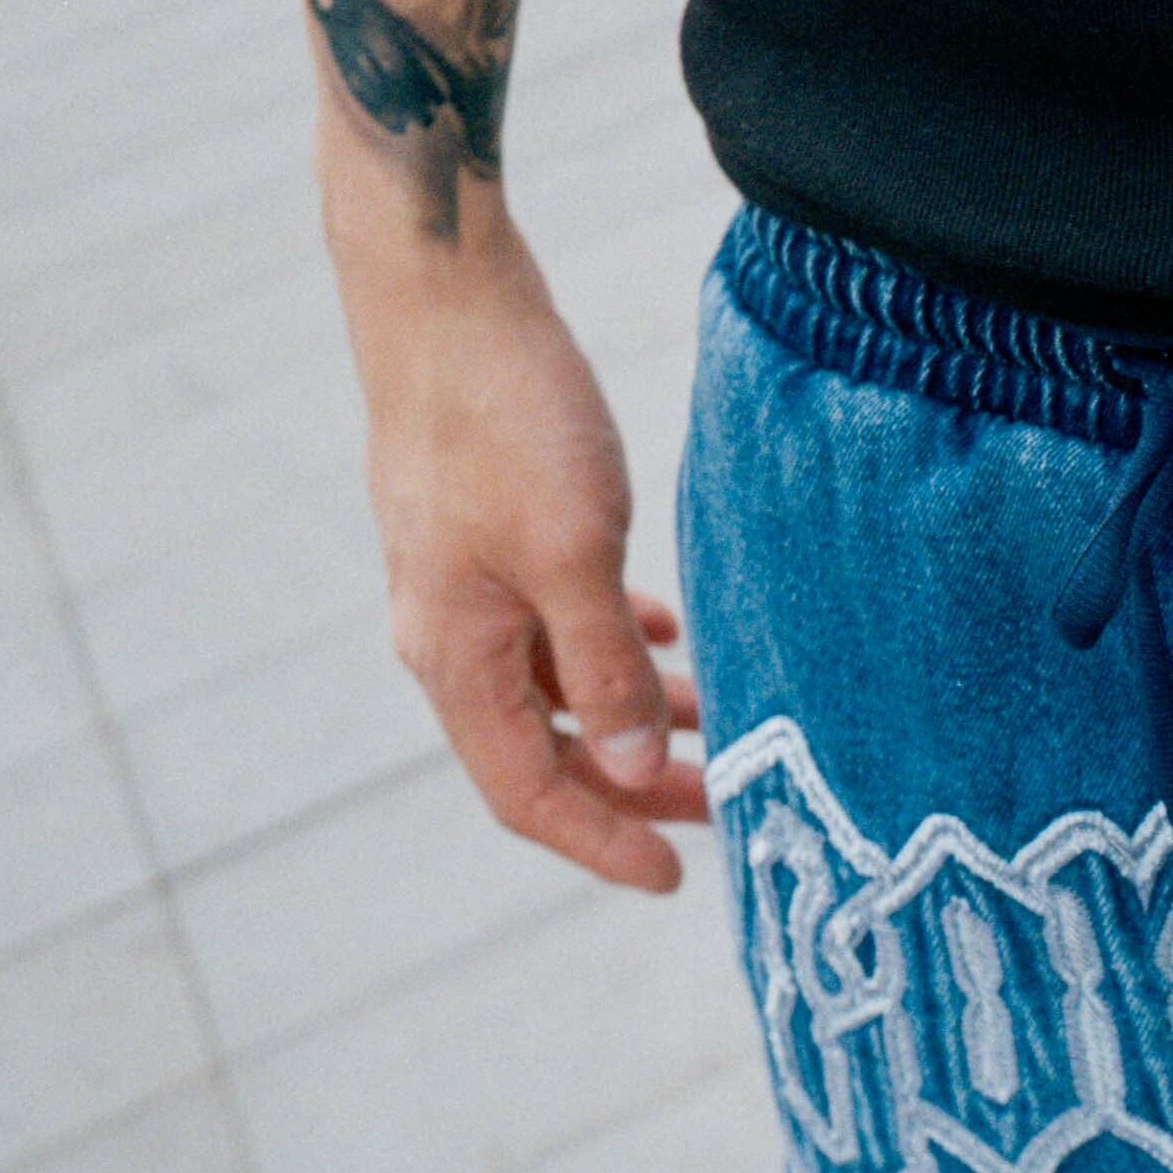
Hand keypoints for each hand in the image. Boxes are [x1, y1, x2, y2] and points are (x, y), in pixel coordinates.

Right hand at [343, 230, 709, 888]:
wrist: (445, 295)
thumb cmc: (504, 417)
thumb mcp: (572, 553)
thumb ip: (603, 665)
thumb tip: (631, 761)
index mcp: (454, 656)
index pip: (527, 790)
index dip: (600, 840)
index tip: (675, 877)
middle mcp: (449, 632)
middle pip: (544, 745)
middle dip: (631, 782)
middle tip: (728, 804)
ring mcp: (466, 579)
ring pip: (556, 679)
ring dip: (633, 706)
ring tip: (722, 720)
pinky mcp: (490, 526)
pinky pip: (555, 615)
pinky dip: (614, 638)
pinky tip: (671, 628)